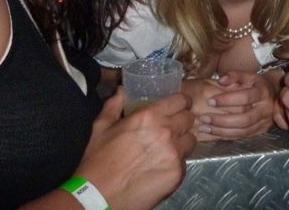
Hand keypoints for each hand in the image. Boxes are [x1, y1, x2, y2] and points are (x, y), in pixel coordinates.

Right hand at [72, 87, 196, 209]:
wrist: (98, 197)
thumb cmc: (97, 161)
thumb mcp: (101, 127)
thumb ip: (114, 105)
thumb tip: (122, 90)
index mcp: (149, 116)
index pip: (180, 100)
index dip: (181, 102)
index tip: (178, 105)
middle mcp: (166, 132)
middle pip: (189, 118)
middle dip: (182, 120)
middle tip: (172, 127)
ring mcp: (174, 153)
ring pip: (191, 139)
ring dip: (182, 140)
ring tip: (169, 147)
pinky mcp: (177, 173)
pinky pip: (185, 161)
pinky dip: (177, 161)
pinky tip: (162, 165)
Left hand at [198, 70, 279, 139]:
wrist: (274, 95)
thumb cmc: (257, 84)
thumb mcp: (248, 75)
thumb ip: (234, 75)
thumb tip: (220, 80)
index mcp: (263, 92)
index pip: (245, 97)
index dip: (227, 100)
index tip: (210, 100)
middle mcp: (266, 109)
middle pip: (244, 119)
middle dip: (222, 120)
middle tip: (204, 118)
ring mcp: (264, 123)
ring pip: (243, 131)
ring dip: (221, 131)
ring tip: (204, 127)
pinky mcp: (260, 131)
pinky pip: (242, 136)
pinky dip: (226, 136)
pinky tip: (213, 133)